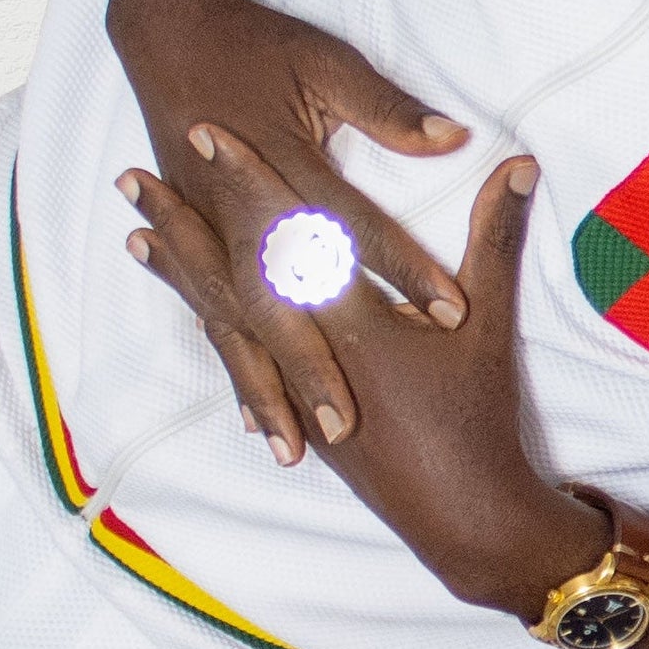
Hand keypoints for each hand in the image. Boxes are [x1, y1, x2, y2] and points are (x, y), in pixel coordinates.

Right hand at [109, 0, 476, 449]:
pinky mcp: (198, 243)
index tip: (451, 311)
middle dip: (310, 368)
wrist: (166, 30)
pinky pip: (215, 321)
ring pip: (240, 326)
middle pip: (281, 300)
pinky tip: (258, 421)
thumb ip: (386, 108)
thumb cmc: (257, 43)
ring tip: (293, 447)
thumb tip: (452, 137)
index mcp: (281, 163)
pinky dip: (237, 370)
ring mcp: (211, 230)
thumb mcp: (327, 63)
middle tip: (346, 427)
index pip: (351, 225)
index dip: (402, 265)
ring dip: (266, 386)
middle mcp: (241, 208)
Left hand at [124, 129, 606, 616]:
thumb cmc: (476, 422)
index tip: (206, 132)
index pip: (285, 227)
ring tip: (135, 235)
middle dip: (181, 223)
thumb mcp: (492, 323)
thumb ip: (496, 237)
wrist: (464, 517)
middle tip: (130, 179)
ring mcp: (293, 387)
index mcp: (350, 317)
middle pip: (230, 271)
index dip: (246, 176)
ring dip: (180, 275)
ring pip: (223, 318)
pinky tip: (188, 307)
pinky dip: (210, 327)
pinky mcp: (295, 413)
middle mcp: (308, 349)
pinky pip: (240, 363)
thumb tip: (518, 164)